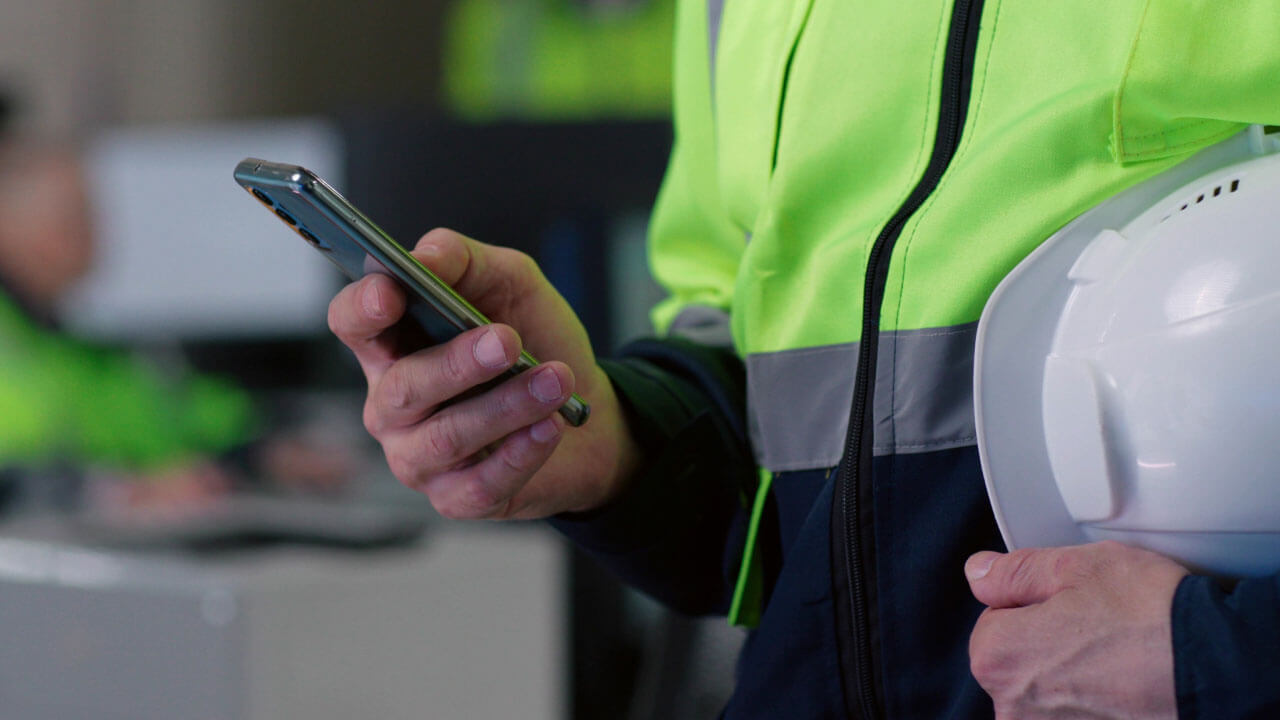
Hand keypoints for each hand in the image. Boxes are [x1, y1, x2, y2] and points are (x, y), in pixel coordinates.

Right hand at [327, 228, 639, 519]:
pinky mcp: (456, 498)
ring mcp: (419, 456)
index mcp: (394, 344)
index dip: (362, 309)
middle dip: (457, 363)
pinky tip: (549, 427)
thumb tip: (426, 253)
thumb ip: (466, 261)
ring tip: (555, 380)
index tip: (391, 291)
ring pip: (446, 437)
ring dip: (505, 406)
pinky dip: (520, 454)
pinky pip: (480, 484)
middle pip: (403, 387)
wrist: (589, 414)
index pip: (352, 324)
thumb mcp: (511, 285)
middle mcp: (394, 404)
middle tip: (507, 340)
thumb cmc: (536, 344)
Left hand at [966, 541, 1188, 718]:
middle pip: (1018, 663)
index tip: (1070, 604)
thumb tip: (979, 574)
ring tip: (1119, 659)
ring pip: (1047, 694)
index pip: (993, 622)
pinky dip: (1096, 704)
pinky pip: (1074, 716)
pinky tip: (1126, 688)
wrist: (1220, 672)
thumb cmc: (1153, 618)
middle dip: (1051, 644)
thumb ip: (1015, 572)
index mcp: (999, 657)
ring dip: (1074, 678)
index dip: (1033, 606)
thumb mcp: (1077, 567)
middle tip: (1101, 630)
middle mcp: (1014, 709)